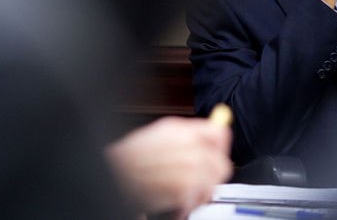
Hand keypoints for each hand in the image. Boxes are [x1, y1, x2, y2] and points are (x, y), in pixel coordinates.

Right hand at [105, 117, 232, 218]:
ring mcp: (187, 170)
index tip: (218, 153)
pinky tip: (177, 201)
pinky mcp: (182, 191)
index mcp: (184, 131)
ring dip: (201, 192)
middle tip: (202, 179)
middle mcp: (189, 148)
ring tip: (186, 192)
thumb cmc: (134, 153)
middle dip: (213, 174)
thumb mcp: (164, 131)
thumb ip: (193, 131)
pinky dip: (188, 204)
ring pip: (211, 184)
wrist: (115, 172)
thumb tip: (216, 130)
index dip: (221, 146)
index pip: (220, 134)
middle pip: (221, 165)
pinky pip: (197, 200)